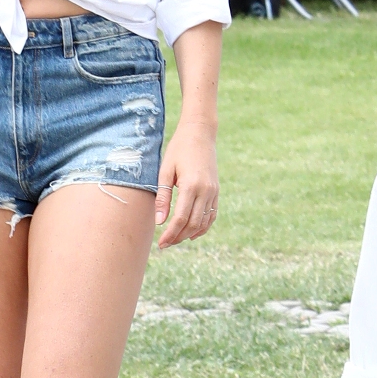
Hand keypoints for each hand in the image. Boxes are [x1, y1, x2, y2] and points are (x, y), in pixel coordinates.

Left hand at [155, 122, 217, 247]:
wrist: (200, 133)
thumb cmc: (178, 149)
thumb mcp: (166, 171)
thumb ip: (163, 197)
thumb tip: (159, 222)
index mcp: (191, 185)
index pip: (181, 218)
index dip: (171, 233)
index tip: (161, 243)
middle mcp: (206, 191)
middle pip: (193, 224)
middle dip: (178, 237)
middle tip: (165, 244)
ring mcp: (213, 192)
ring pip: (204, 222)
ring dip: (190, 234)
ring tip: (176, 239)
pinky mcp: (216, 191)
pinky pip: (212, 215)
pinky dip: (203, 226)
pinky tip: (192, 232)